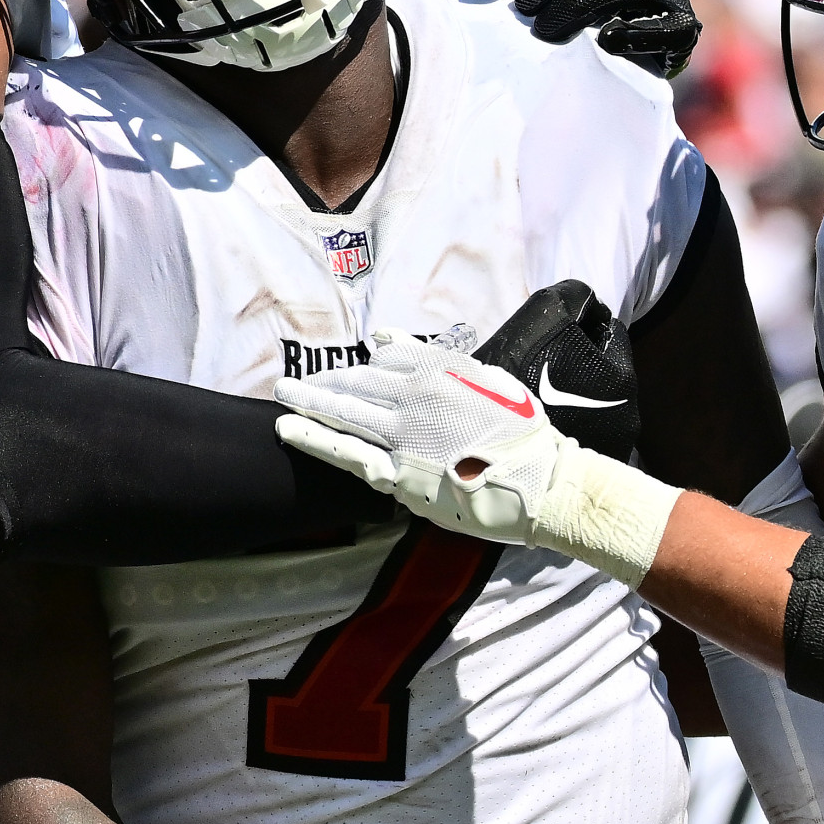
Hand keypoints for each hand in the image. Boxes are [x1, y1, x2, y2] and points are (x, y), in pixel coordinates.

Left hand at [274, 315, 681, 583]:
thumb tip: (391, 339)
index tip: (349, 366)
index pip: (388, 355)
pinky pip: (345, 453)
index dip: (364, 361)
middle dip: (324, 380)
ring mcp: (402, 434)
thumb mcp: (492, 380)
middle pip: (357, 381)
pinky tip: (288, 429)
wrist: (541, 484)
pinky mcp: (397, 473)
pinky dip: (314, 439)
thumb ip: (444, 358)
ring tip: (283, 393)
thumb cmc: (525, 436)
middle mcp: (415, 395)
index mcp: (440, 370)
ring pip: (344, 411)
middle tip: (296, 380)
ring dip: (309, 400)